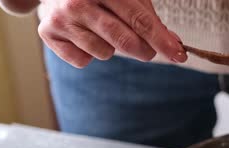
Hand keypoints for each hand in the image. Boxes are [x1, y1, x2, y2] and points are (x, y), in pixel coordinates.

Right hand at [38, 0, 186, 67]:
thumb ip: (150, 20)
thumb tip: (174, 45)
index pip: (141, 20)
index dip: (162, 41)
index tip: (179, 55)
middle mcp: (80, 1)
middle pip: (125, 41)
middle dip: (145, 51)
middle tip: (148, 51)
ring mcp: (62, 18)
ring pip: (105, 53)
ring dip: (112, 49)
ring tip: (102, 31)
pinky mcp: (49, 34)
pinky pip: (83, 60)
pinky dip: (89, 54)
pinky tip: (84, 36)